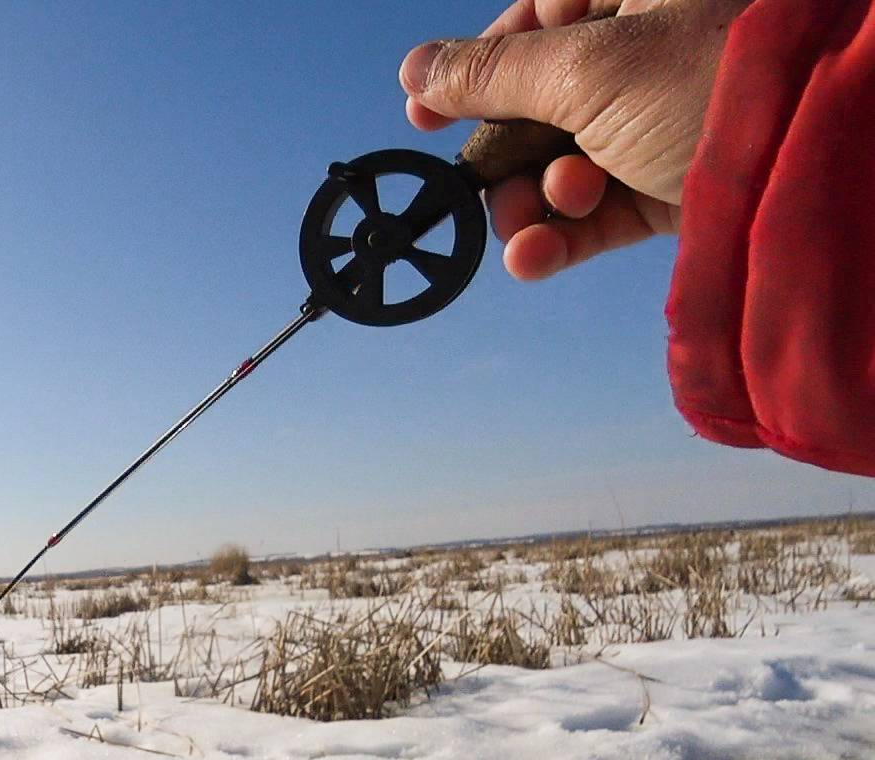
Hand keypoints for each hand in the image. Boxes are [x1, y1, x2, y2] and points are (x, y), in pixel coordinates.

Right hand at [398, 0, 749, 279]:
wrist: (823, 168)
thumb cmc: (719, 82)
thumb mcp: (589, 69)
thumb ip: (494, 73)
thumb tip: (417, 69)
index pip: (538, 16)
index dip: (477, 68)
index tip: (423, 113)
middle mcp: (657, 50)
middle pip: (544, 98)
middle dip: (506, 152)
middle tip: (476, 186)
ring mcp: (668, 121)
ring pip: (567, 160)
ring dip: (533, 201)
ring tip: (531, 223)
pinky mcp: (678, 187)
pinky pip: (601, 210)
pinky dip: (562, 235)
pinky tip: (534, 255)